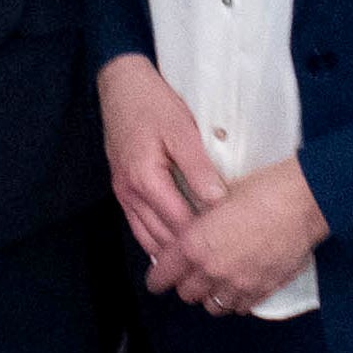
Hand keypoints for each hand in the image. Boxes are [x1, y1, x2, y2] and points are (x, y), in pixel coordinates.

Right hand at [95, 55, 223, 264]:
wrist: (120, 85)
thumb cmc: (153, 104)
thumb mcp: (182, 130)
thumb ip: (198, 167)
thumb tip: (217, 201)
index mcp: (146, 179)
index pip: (181, 223)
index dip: (206, 240)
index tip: (233, 249)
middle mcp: (130, 193)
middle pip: (163, 237)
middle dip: (190, 254)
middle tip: (221, 264)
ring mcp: (123, 194)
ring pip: (148, 238)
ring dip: (172, 253)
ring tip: (201, 267)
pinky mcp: (121, 190)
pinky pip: (137, 227)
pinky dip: (156, 242)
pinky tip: (174, 251)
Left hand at [146, 156, 325, 316]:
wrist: (301, 202)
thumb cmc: (259, 191)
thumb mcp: (215, 200)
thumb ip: (198, 224)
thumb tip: (190, 231)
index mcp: (195, 245)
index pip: (164, 273)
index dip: (156, 278)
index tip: (155, 280)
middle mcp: (214, 270)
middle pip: (187, 293)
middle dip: (184, 285)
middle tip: (187, 275)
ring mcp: (240, 284)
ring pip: (213, 305)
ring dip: (209, 296)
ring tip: (212, 283)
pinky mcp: (264, 290)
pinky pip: (241, 307)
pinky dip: (234, 301)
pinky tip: (237, 287)